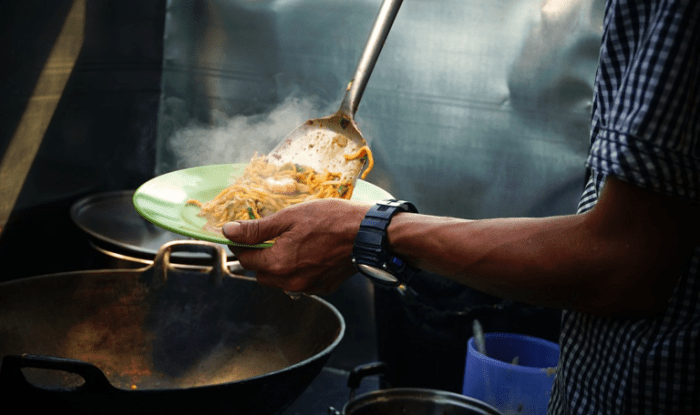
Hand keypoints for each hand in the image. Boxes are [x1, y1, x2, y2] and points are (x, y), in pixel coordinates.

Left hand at [223, 198, 371, 294]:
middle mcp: (290, 282)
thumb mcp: (289, 217)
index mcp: (279, 264)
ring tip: (293, 244)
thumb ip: (256, 229)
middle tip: (272, 237)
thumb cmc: (331, 220)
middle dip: (260, 257)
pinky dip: (298, 270)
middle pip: (261, 273)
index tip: (244, 234)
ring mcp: (308, 288)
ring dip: (279, 265)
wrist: (367, 234)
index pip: (245, 259)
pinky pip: (299, 283)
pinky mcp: (322, 288)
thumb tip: (228, 231)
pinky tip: (310, 253)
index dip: (241, 244)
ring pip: (280, 280)